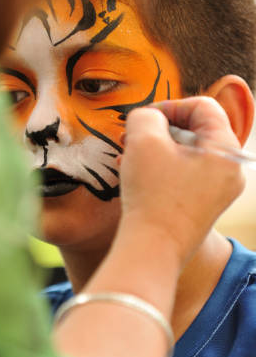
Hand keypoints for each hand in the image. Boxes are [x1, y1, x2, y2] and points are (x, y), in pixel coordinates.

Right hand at [118, 97, 244, 265]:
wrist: (152, 251)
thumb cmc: (152, 196)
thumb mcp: (143, 141)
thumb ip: (145, 115)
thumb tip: (148, 119)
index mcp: (227, 151)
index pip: (202, 107)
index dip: (169, 105)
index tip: (142, 119)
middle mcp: (230, 171)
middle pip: (195, 130)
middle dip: (158, 130)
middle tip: (129, 137)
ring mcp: (218, 191)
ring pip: (185, 154)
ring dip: (154, 149)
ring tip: (125, 156)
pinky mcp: (201, 207)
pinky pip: (182, 175)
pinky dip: (159, 169)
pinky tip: (131, 173)